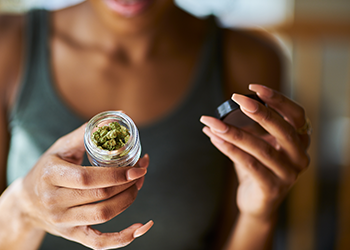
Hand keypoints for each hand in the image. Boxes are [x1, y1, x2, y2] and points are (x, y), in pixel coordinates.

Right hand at [19, 124, 152, 248]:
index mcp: (51, 176)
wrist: (27, 202)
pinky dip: (122, 239)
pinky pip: (99, 243)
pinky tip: (140, 228)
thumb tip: (119, 115)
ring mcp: (63, 222)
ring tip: (137, 186)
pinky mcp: (72, 235)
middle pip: (100, 196)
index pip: (87, 178)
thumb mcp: (61, 147)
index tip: (137, 167)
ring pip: (103, 215)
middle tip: (141, 172)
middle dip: (128, 184)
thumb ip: (88, 132)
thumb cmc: (49, 168)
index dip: (116, 174)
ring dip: (128, 200)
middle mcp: (54, 202)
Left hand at [200, 84, 309, 220]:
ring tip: (212, 122)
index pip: (296, 115)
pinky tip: (214, 139)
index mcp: (300, 142)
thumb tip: (213, 117)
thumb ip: (243, 129)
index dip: (278, 99)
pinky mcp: (272, 188)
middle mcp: (299, 157)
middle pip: (284, 129)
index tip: (254, 87)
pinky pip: (250, 165)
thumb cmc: (257, 168)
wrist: (257, 204)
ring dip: (234, 132)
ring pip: (261, 148)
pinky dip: (230, 150)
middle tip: (236, 97)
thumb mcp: (255, 145)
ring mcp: (288, 175)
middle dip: (259, 111)